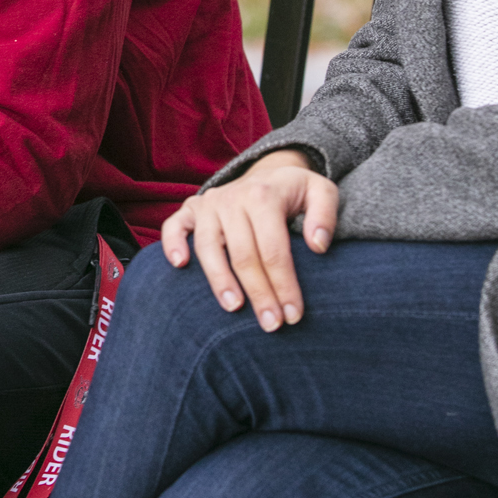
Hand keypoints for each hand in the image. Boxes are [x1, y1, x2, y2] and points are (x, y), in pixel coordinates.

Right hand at [159, 150, 339, 330]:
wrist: (267, 172)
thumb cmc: (295, 192)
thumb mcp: (320, 191)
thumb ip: (325, 214)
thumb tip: (318, 246)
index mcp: (264, 196)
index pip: (273, 249)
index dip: (283, 285)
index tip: (293, 314)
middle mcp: (232, 198)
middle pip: (243, 254)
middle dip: (258, 293)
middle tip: (271, 325)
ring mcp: (209, 204)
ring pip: (208, 246)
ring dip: (219, 280)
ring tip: (234, 308)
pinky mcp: (191, 208)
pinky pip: (174, 225)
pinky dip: (172, 244)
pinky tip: (179, 265)